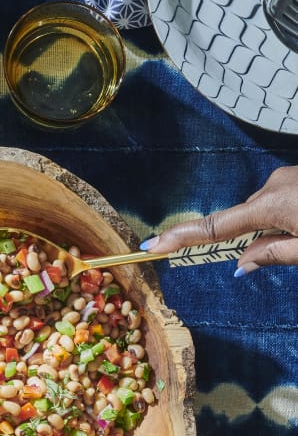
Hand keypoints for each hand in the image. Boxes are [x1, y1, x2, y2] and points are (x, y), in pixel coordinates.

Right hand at [141, 165, 297, 274]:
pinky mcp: (296, 173)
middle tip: (291, 248)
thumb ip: (274, 254)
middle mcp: (272, 185)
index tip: (153, 245)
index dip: (181, 237)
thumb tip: (243, 262)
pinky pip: (279, 198)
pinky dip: (288, 212)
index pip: (214, 227)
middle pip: (244, 220)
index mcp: (271, 205)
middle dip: (255, 237)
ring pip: (264, 210)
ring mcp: (286, 175)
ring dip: (277, 224)